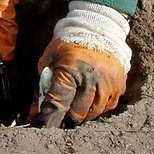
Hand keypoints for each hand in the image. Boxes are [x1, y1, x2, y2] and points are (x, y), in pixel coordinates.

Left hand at [30, 2, 131, 126]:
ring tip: (75, 112)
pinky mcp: (119, 83)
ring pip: (94, 112)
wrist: (99, 26)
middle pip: (77, 113)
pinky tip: (91, 104)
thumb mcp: (51, 57)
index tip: (43, 127)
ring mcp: (107, 82)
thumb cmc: (70, 42)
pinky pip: (109, 106)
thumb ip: (42, 83)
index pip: (58, 102)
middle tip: (61, 117)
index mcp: (70, 69)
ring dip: (83, 116)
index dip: (49, 118)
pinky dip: (99, 109)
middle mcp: (91, 78)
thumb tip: (34, 110)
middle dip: (66, 119)